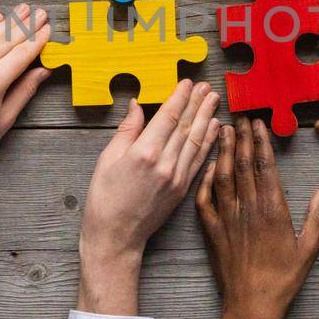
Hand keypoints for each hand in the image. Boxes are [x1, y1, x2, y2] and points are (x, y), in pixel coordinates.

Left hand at [0, 5, 52, 223]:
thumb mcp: (6, 118)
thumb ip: (25, 90)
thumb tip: (43, 70)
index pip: (22, 54)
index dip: (37, 40)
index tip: (48, 29)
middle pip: (6, 40)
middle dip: (25, 25)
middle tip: (40, 12)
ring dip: (7, 21)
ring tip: (22, 9)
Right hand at [78, 80, 220, 314]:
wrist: (116, 236)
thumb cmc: (104, 197)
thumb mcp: (107, 159)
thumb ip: (127, 130)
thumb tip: (138, 105)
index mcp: (144, 152)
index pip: (167, 117)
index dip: (179, 97)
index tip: (187, 83)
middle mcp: (165, 163)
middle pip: (186, 125)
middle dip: (197, 103)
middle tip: (206, 86)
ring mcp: (177, 177)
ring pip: (196, 140)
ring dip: (207, 118)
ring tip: (213, 100)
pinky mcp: (183, 189)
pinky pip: (199, 160)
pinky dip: (208, 142)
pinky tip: (214, 128)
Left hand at [196, 118, 318, 318]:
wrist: (251, 305)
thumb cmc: (283, 280)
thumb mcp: (309, 249)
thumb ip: (317, 218)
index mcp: (273, 210)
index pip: (265, 167)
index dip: (261, 142)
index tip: (258, 123)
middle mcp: (248, 209)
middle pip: (242, 165)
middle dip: (241, 138)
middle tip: (239, 117)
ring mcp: (227, 219)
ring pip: (222, 177)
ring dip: (221, 152)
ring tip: (222, 131)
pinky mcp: (212, 232)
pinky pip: (205, 200)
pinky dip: (205, 181)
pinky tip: (206, 167)